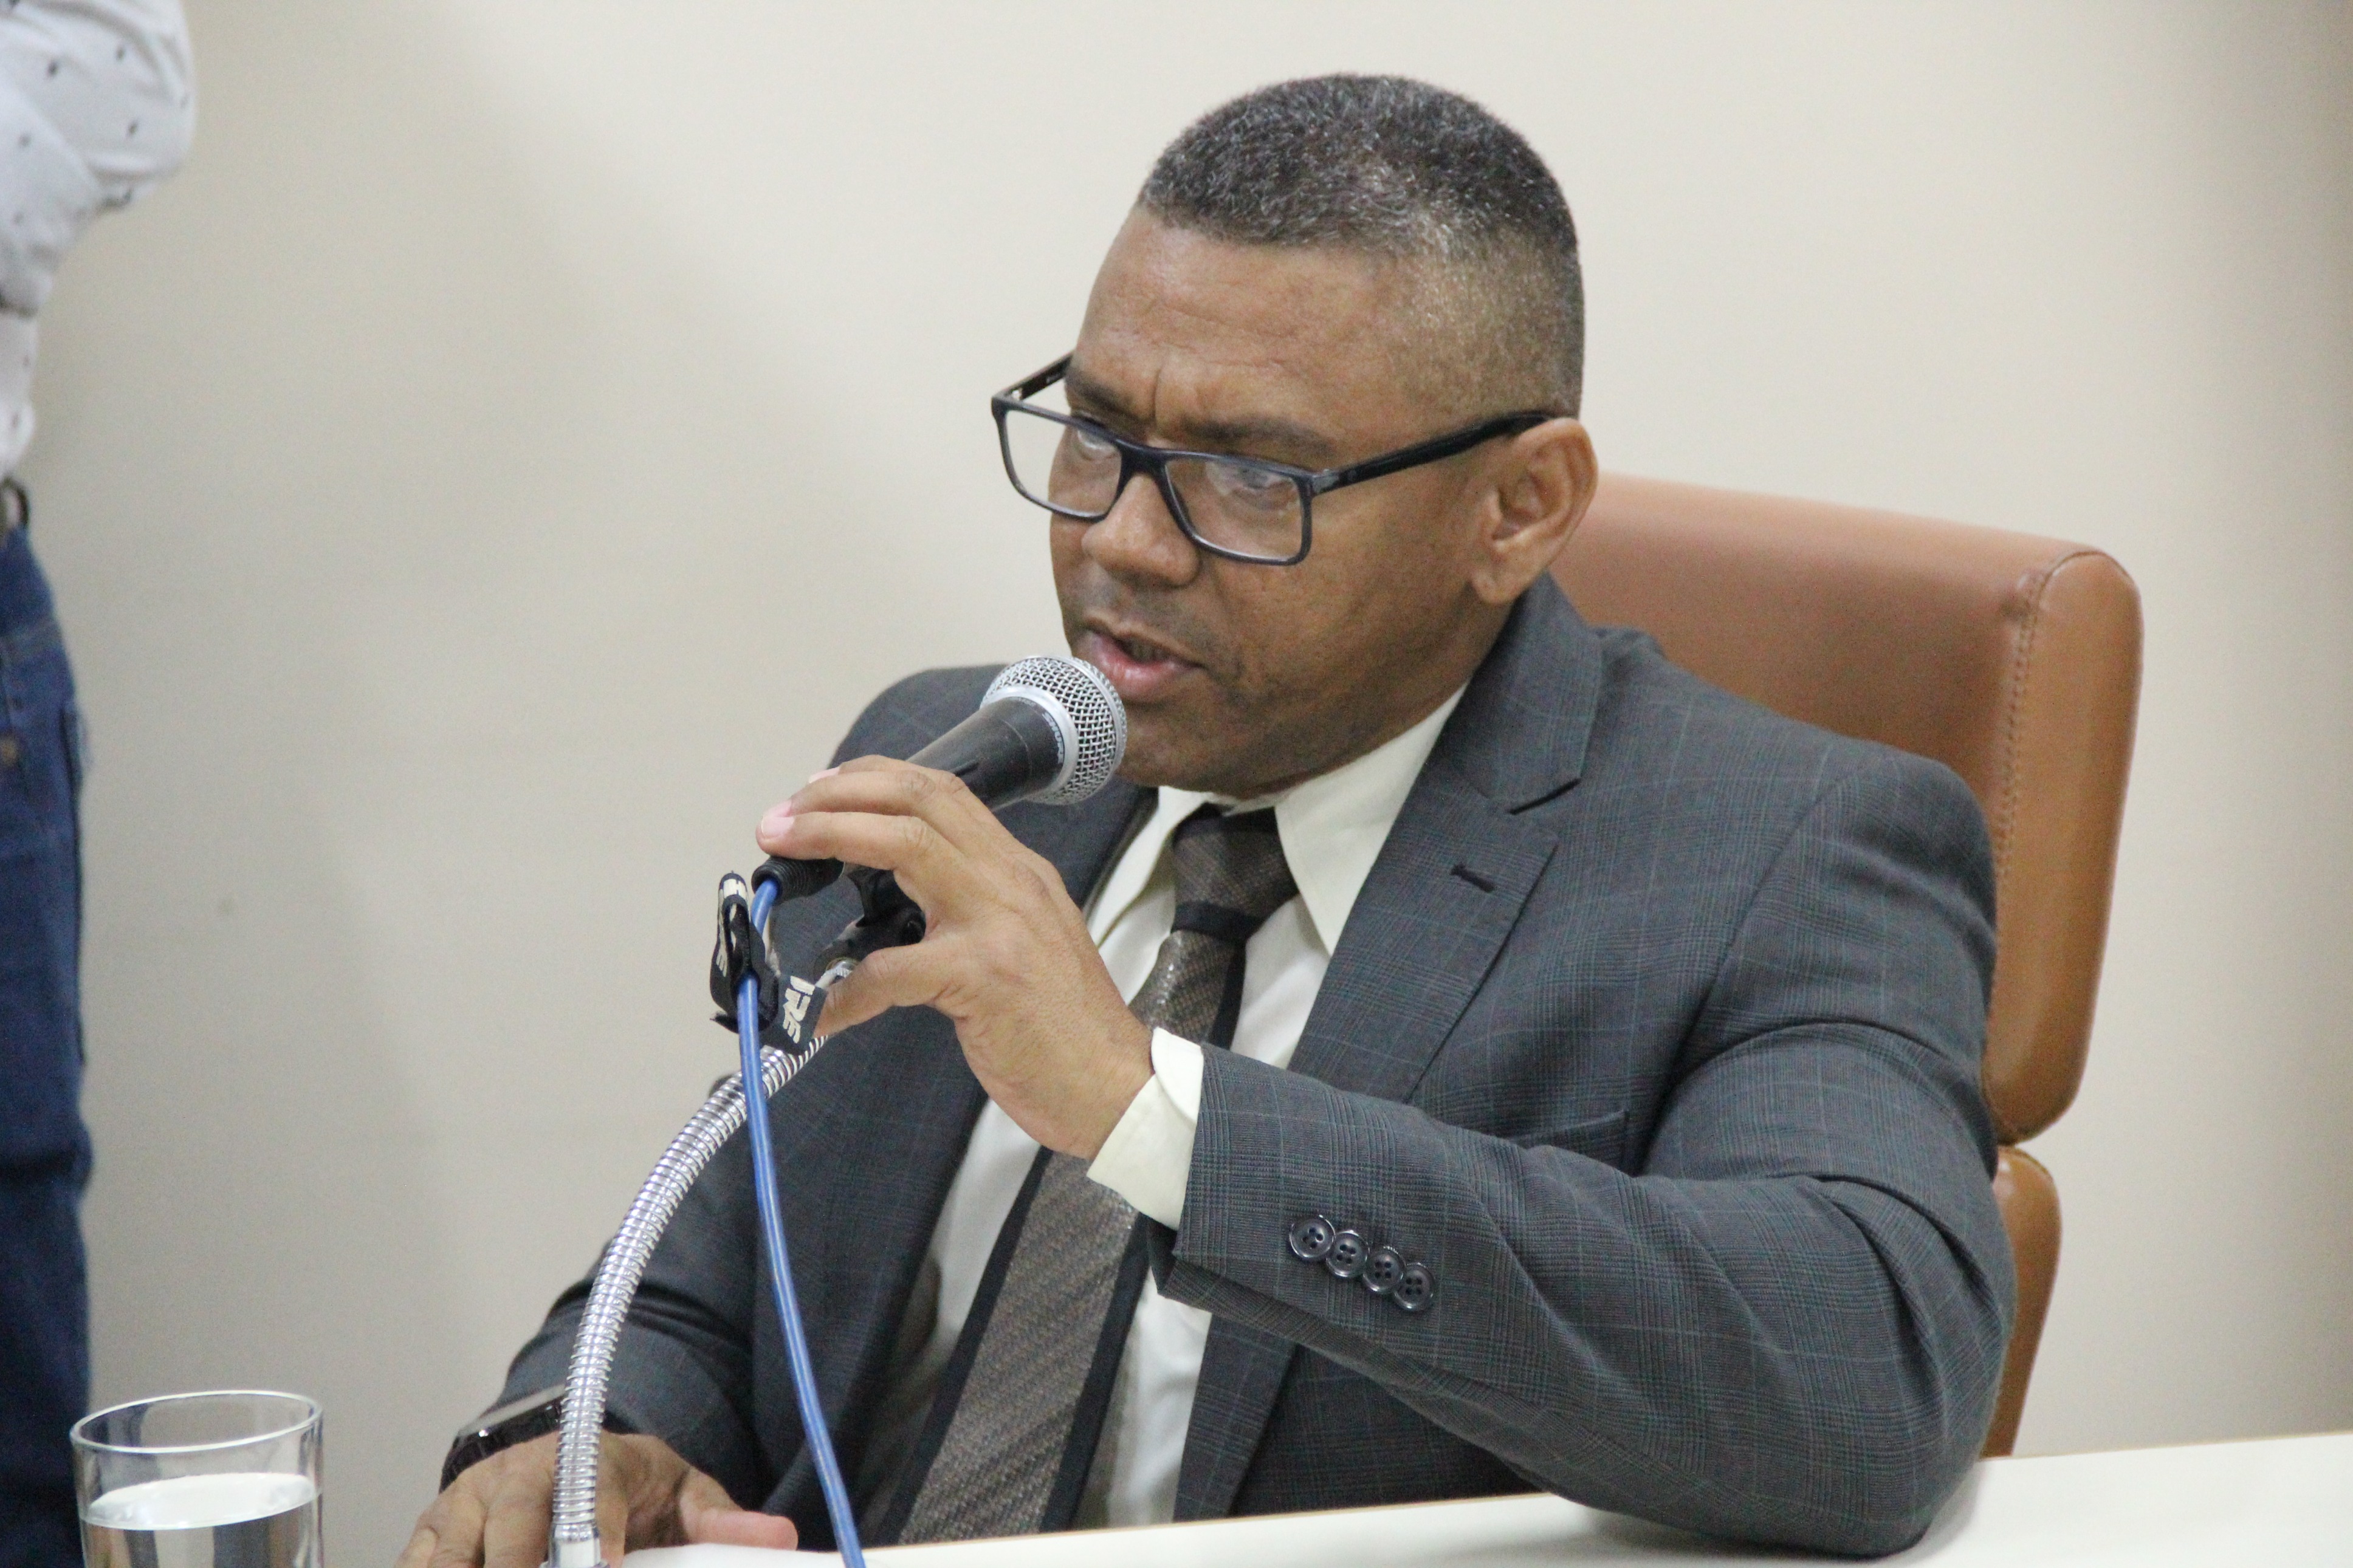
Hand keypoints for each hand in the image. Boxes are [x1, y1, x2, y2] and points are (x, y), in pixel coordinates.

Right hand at [396, 1432, 795, 1566]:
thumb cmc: (629, 1488)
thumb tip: (780, 1538)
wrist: (567, 1460)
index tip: (603, 1566)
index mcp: (582, 1461)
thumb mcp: (680, 1492)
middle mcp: (512, 1478)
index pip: (584, 1501)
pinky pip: (414, 1566)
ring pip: (447, 1556)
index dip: (588, 1540)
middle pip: (507, 1529)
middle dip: (518, 1567)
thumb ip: (720, 1519)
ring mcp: (460, 1507)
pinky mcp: (425, 1536)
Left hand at [759, 756, 1151, 1156]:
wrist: (1117, 1085)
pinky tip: (821, 1014)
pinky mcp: (983, 979)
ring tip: (784, 850)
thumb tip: (895, 903)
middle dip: (837, 794)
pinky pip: (891, 970)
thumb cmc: (1065, 1027)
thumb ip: (970, 911)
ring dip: (831, 836)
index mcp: (1016, 870)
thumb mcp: (1023, 943)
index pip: (941, 792)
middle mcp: (1010, 880)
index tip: (820, 792)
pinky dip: (845, 990)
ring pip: (904, 843)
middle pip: (916, 798)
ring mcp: (998, 924)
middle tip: (782, 817)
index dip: (872, 779)